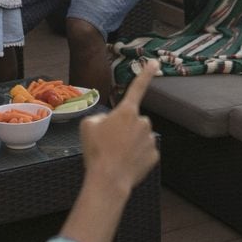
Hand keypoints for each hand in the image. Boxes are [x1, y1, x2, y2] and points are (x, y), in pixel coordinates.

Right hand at [79, 63, 160, 192]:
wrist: (108, 179)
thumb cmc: (96, 151)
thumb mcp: (87, 126)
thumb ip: (100, 117)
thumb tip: (108, 122)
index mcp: (126, 111)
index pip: (137, 88)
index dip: (145, 74)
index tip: (154, 62)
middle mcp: (142, 121)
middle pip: (133, 120)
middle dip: (124, 128)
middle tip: (109, 142)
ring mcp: (150, 139)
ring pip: (139, 136)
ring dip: (130, 142)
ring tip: (115, 154)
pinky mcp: (154, 155)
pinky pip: (144, 152)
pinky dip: (136, 156)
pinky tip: (125, 163)